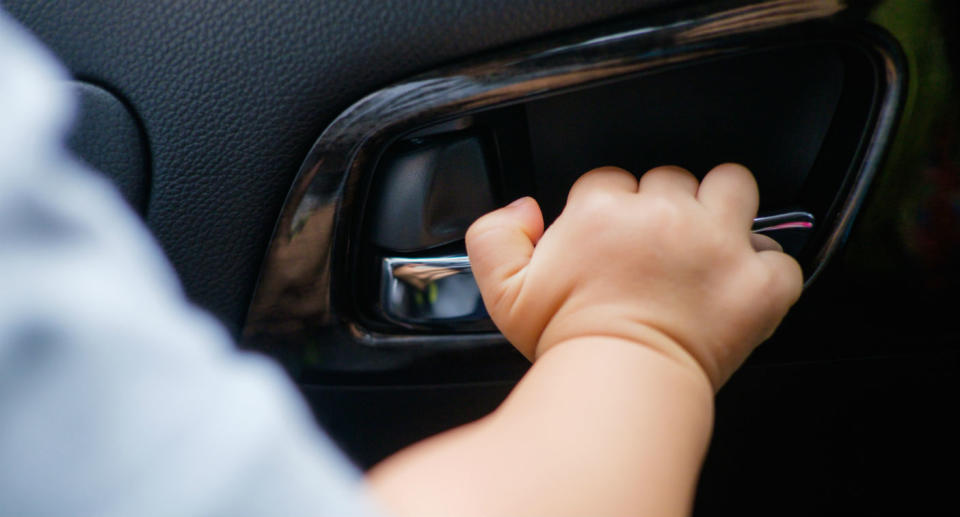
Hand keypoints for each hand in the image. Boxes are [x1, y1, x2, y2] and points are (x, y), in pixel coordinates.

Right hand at [465, 164, 802, 389]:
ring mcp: (718, 244)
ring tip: (710, 240)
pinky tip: (740, 284)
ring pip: (734, 185)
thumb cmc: (568, 345)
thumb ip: (494, 235)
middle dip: (664, 205)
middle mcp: (665, 216)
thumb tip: (523, 209)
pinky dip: (765, 270)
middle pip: (671, 177)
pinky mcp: (756, 282)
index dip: (608, 206)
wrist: (620, 390)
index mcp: (604, 212)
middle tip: (657, 247)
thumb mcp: (503, 292)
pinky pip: (779, 255)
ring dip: (724, 207)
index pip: (609, 179)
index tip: (610, 237)